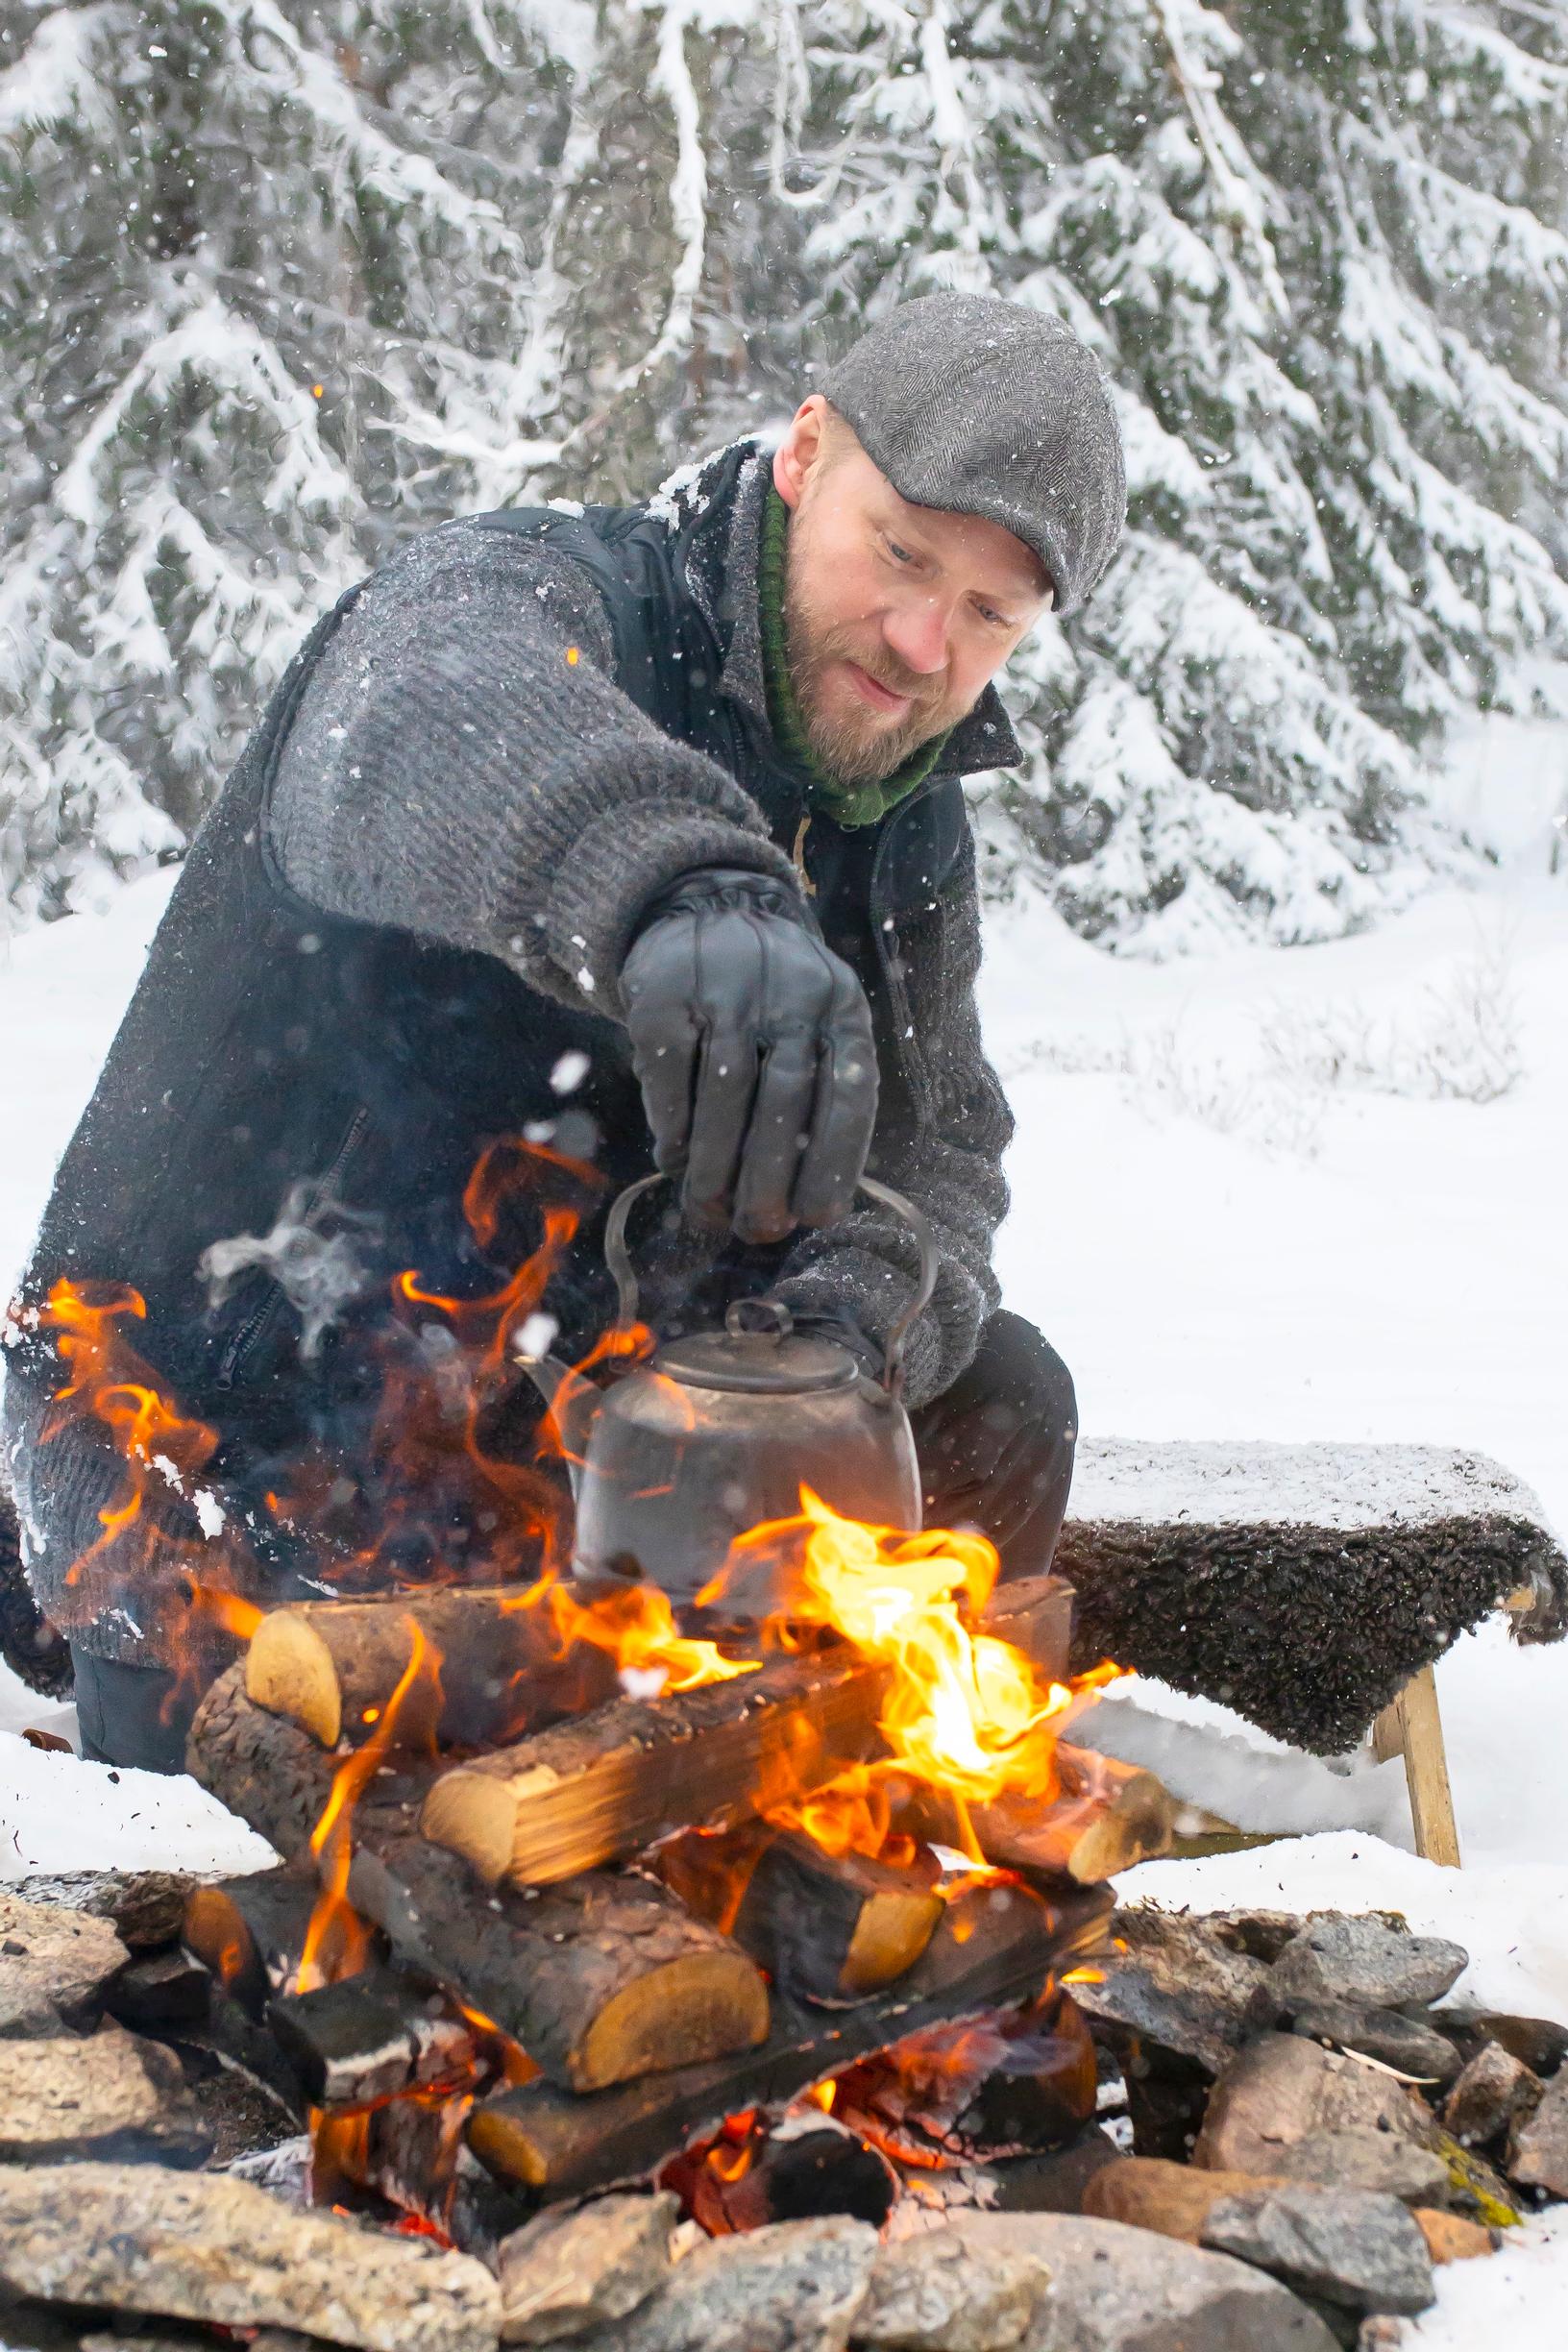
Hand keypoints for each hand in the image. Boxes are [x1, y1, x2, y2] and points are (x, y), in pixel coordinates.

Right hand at [620, 867, 877, 1242]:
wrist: (703, 908)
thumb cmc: (770, 998)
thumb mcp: (816, 1025)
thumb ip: (821, 1094)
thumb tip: (809, 1203)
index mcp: (842, 1007)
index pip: (850, 1094)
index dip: (835, 1163)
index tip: (818, 1218)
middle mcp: (792, 992)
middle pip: (786, 1102)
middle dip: (770, 1180)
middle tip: (756, 1230)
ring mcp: (727, 987)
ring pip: (726, 1094)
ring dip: (715, 1165)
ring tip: (709, 1208)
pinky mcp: (666, 992)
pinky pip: (671, 1075)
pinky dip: (674, 1127)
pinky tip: (675, 1160)